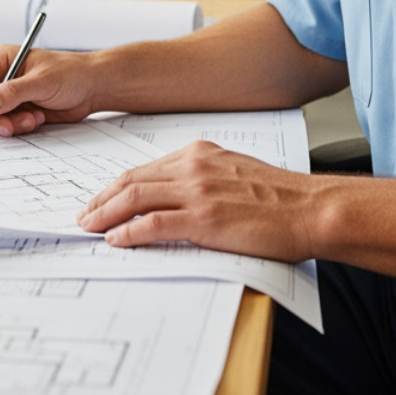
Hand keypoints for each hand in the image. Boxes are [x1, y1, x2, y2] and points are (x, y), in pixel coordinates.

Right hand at [0, 45, 99, 136]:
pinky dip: (18, 127)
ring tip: (32, 119)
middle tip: (8, 126)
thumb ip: (13, 92)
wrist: (92, 88)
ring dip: (9, 124)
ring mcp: (8, 95)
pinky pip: (6, 125)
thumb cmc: (71, 74)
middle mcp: (1, 77)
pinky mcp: (17, 110)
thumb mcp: (42, 81)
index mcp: (1, 60)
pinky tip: (37, 119)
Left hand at [76, 141, 320, 262]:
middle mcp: (194, 167)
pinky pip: (153, 225)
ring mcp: (198, 192)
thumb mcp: (235, 172)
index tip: (101, 199)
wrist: (310, 208)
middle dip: (102, 200)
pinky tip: (116, 241)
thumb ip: (204, 177)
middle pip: (132, 181)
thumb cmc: (281, 197)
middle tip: (85, 216)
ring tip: (91, 228)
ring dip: (106, 215)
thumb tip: (177, 196)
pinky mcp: (204, 219)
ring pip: (135, 199)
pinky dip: (129, 233)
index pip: (145, 169)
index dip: (116, 185)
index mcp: (200, 154)